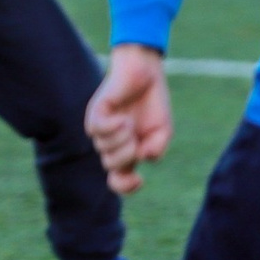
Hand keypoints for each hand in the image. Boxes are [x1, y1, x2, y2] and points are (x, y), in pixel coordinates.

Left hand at [87, 44, 172, 194]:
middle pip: (112, 166)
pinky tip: (123, 119)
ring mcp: (102, 129)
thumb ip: (156, 149)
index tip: (139, 180)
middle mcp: (111, 143)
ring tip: (130, 121)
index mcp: (127, 151)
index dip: (125, 187)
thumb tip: (143, 157)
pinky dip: (112, 128)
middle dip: (128, 155)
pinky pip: (98, 130)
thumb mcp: (163, 131)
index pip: (118, 180)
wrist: (145, 73)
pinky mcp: (96, 113)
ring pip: (104, 149)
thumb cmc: (152, 102)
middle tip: (137, 137)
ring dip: (122, 138)